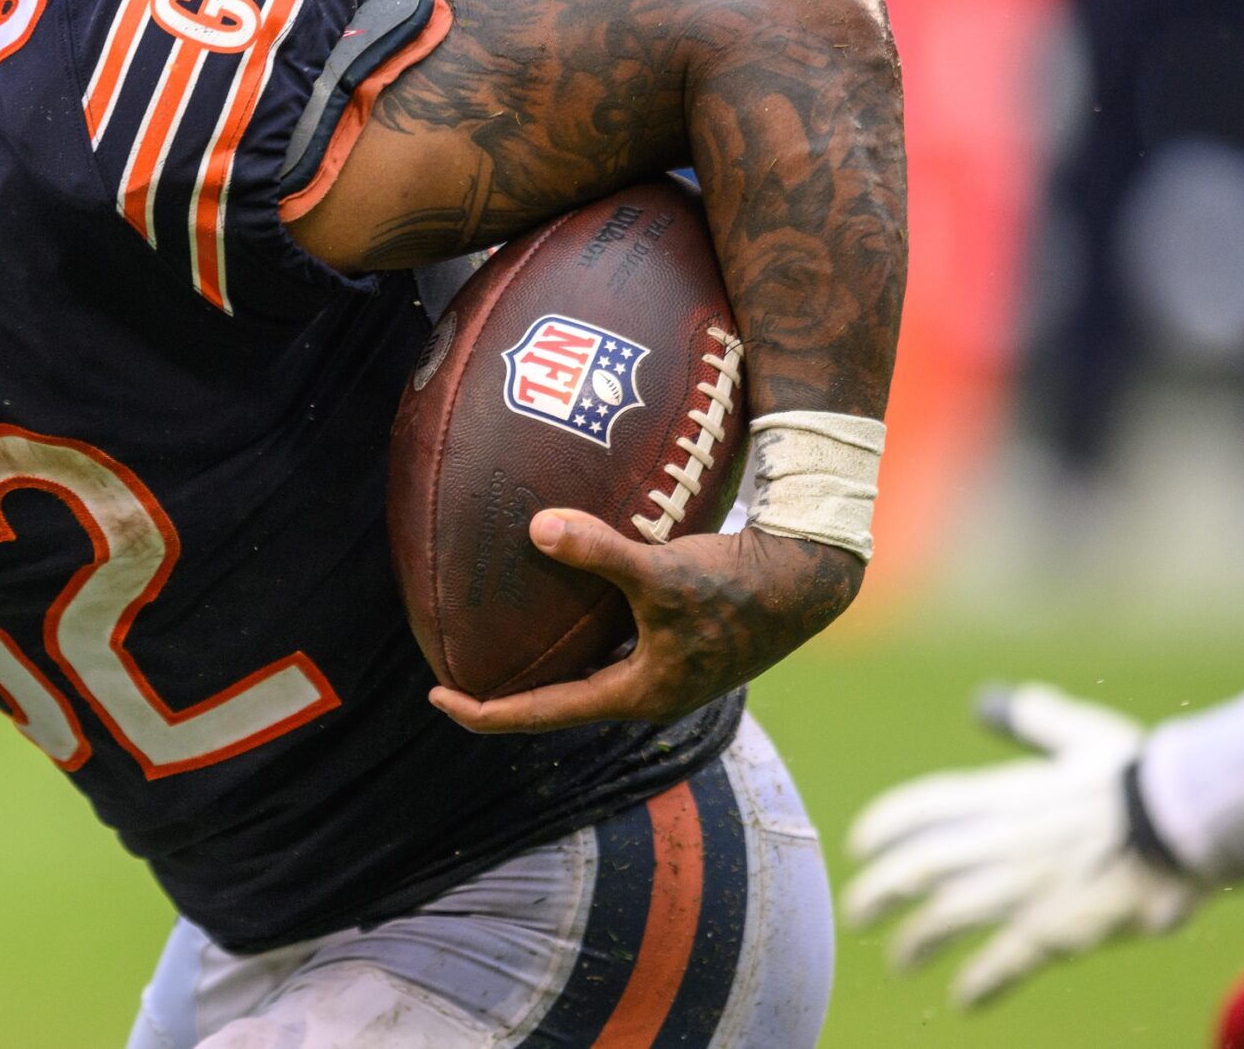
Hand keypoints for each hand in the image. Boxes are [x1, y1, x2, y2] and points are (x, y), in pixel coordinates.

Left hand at [426, 510, 861, 733]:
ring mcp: (667, 669)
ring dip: (544, 660)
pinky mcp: (679, 642)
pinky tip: (559, 596)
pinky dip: (578, 628)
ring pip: (587, 671)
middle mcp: (648, 692)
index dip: (484, 713)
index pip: (542, 715)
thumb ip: (597, 550)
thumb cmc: (737, 581)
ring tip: (495, 639)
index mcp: (638, 694)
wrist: (807, 575)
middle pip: (559, 700)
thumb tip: (536, 527)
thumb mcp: (662, 570)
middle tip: (454, 670)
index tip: (437, 699)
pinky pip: (610, 642)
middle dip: (507, 689)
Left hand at [841, 683, 1197, 1008]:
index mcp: (999, 794)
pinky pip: (1004, 960)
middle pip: (914, 868)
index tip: (857, 846)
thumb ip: (1039, 721)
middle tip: (857, 915)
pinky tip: (964, 999)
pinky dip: (980, 982)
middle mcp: (996, 839)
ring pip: (944, 917)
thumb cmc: (1137, 774)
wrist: (1180, 817)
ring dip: (915, 942)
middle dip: (877, 894)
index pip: (918, 808)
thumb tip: (1007, 701)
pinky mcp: (1055, 927)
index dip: (881, 827)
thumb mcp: (1080, 735)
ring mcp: (1021, 885)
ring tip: (899, 960)